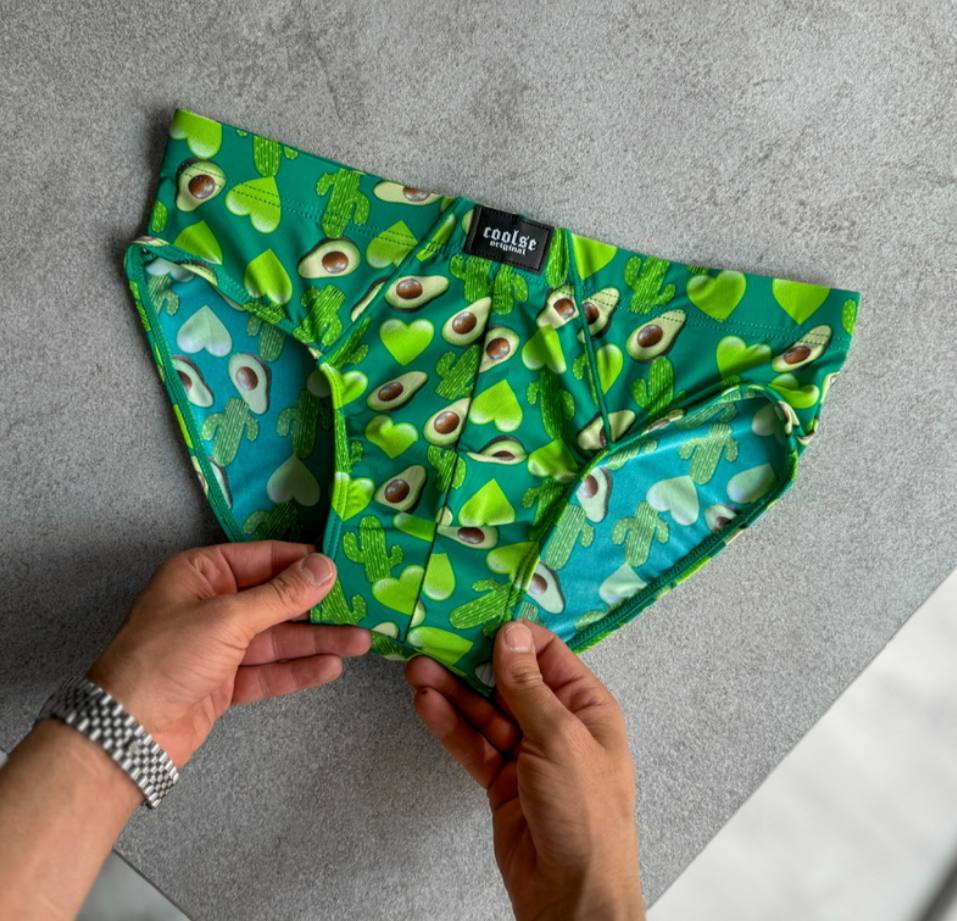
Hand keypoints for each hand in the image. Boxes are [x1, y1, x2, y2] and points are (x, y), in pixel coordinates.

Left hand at [89, 541, 370, 767]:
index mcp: (202, 574)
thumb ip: (281, 595)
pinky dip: (298, 670)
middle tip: (362, 605)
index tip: (346, 564)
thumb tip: (324, 567)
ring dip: (318, 641)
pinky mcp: (225, 683)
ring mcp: (219, 646)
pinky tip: (331, 667)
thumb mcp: (228, 618)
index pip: (264, 559)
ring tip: (362, 640)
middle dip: (318, 606)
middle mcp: (212, 605)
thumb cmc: (166, 658)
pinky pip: (269, 671)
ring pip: (278, 638)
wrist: (127, 734)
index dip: (305, 562)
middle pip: (276, 600)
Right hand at [406, 621, 643, 920]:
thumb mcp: (559, 738)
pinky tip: (427, 706)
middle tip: (435, 642)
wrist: (571, 894)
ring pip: (485, 713)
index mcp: (586, 706)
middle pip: (509, 682)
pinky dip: (451, 726)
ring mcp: (527, 753)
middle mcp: (557, 724)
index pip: (548, 656)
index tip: (478, 619)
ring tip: (417, 671)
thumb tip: (511, 634)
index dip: (515, 636)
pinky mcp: (501, 781)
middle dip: (473, 663)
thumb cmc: (585, 812)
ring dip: (452, 693)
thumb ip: (528, 686)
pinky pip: (474, 745)